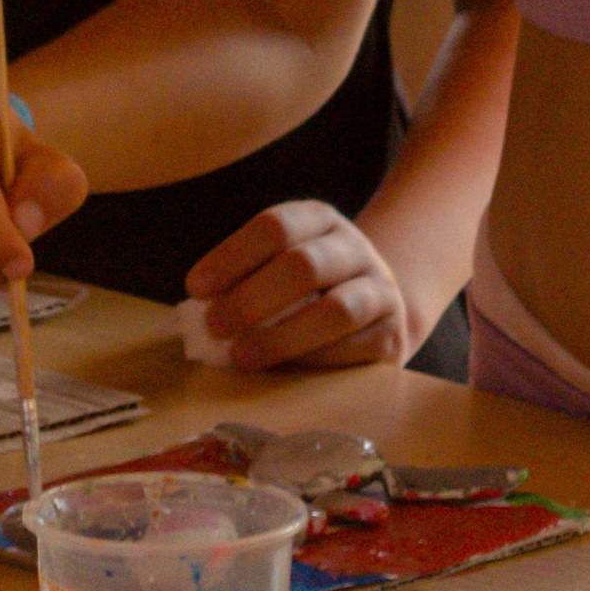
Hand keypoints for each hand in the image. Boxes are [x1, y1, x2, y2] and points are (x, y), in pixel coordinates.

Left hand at [184, 200, 412, 368]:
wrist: (378, 310)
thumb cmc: (309, 292)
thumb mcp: (281, 269)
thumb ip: (246, 283)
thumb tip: (199, 317)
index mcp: (319, 220)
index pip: (274, 226)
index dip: (232, 256)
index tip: (196, 288)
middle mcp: (353, 247)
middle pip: (303, 265)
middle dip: (251, 298)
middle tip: (215, 326)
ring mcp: (380, 289)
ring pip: (335, 310)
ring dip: (281, 336)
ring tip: (242, 356)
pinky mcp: (393, 334)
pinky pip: (354, 348)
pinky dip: (314, 360)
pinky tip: (285, 370)